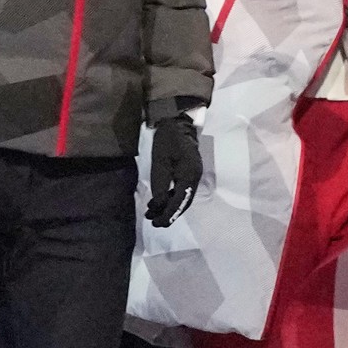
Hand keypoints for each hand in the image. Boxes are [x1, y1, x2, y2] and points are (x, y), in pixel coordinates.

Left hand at [145, 113, 202, 227]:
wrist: (177, 124)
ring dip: (168, 206)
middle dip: (169, 214)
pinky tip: (158, 201)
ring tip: (152, 214)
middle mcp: (195, 177)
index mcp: (189, 176)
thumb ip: (160, 187)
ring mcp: (194, 174)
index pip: (180, 202)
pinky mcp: (189, 171)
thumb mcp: (160, 165)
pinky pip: (181, 189)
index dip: (169, 215)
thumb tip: (159, 206)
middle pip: (184, 202)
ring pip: (182, 197)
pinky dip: (170, 198)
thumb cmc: (166, 142)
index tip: (157, 224)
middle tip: (154, 223)